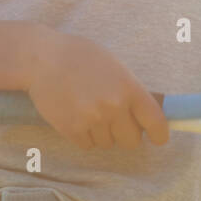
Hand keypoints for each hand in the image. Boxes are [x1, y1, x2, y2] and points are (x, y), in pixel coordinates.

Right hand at [25, 27, 169, 150]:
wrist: (42, 59)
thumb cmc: (79, 56)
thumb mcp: (114, 66)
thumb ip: (130, 90)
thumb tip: (142, 114)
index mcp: (129, 88)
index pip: (155, 122)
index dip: (159, 134)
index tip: (157, 138)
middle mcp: (113, 106)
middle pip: (131, 141)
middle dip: (126, 133)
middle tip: (116, 121)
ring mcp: (92, 120)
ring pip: (107, 143)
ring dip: (102, 133)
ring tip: (89, 111)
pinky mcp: (72, 130)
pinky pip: (87, 145)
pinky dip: (84, 135)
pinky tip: (76, 116)